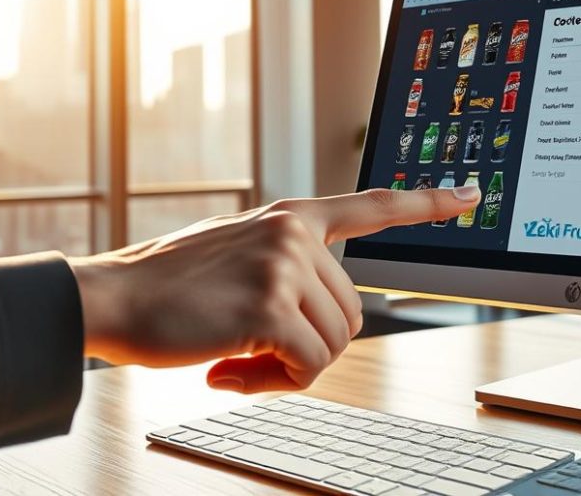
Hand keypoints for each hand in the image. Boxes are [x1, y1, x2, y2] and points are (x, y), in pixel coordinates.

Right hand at [68, 186, 479, 392]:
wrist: (109, 298)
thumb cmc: (169, 289)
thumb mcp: (237, 254)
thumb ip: (288, 268)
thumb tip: (328, 320)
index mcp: (291, 217)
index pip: (373, 206)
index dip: (426, 204)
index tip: (470, 195)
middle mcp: (294, 232)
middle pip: (352, 315)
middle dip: (308, 347)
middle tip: (250, 353)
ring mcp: (284, 264)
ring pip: (334, 346)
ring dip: (288, 369)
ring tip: (234, 358)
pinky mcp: (270, 305)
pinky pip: (308, 367)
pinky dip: (272, 384)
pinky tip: (225, 371)